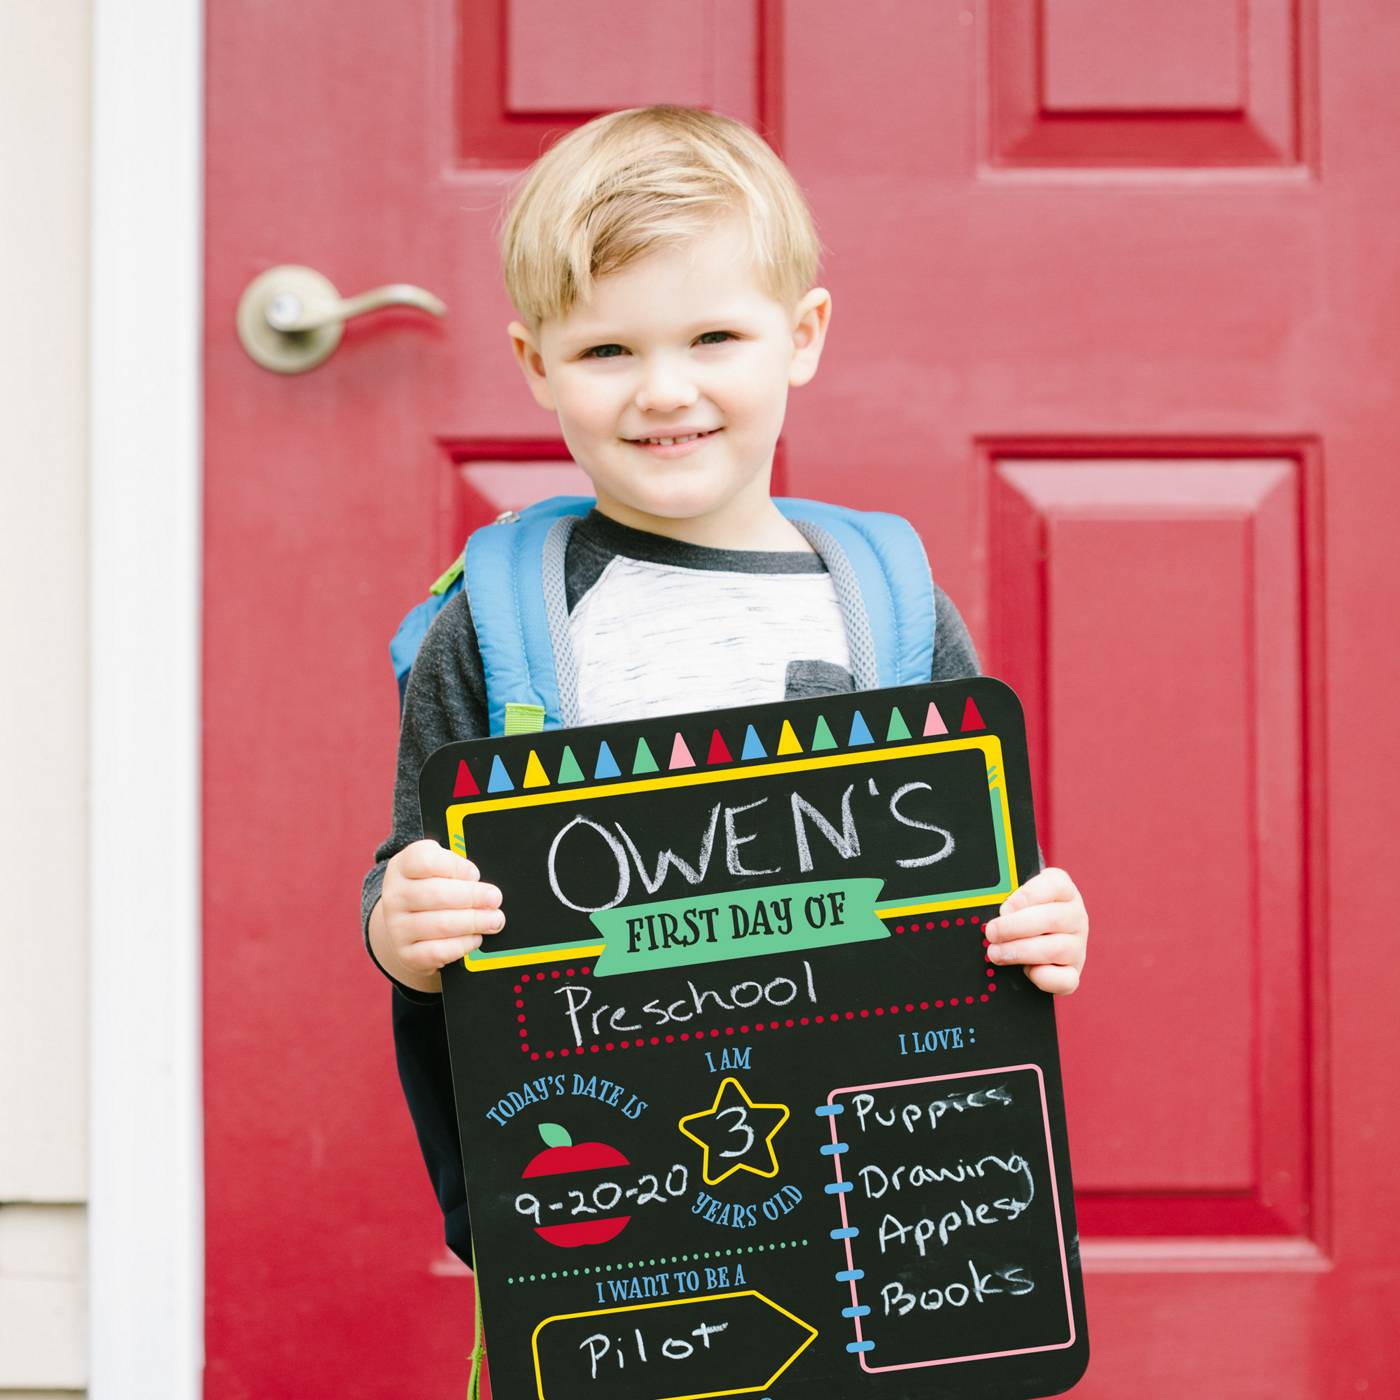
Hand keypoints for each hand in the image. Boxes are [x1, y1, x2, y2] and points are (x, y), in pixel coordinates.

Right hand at [377, 839, 504, 980]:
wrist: (410, 928)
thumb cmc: (434, 891)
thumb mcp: (440, 870)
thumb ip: (458, 869)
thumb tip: (482, 884)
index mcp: (403, 866)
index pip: (425, 860)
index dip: (456, 866)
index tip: (474, 874)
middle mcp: (394, 896)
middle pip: (436, 893)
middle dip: (473, 896)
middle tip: (495, 899)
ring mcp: (397, 927)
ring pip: (441, 924)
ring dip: (474, 922)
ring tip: (494, 919)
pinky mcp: (406, 953)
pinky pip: (438, 951)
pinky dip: (462, 945)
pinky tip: (475, 938)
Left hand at [982, 866, 1087, 995]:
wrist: (1036, 944)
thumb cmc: (1022, 916)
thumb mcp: (1016, 899)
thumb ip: (1005, 899)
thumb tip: (987, 908)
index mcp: (1063, 891)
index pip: (1055, 884)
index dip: (1026, 896)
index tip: (1004, 908)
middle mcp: (1075, 916)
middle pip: (1051, 918)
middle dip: (1014, 927)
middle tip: (991, 933)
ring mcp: (1077, 945)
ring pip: (1055, 948)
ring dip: (1019, 951)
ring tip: (996, 953)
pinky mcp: (1073, 972)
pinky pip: (1065, 979)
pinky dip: (1042, 977)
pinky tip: (1026, 970)